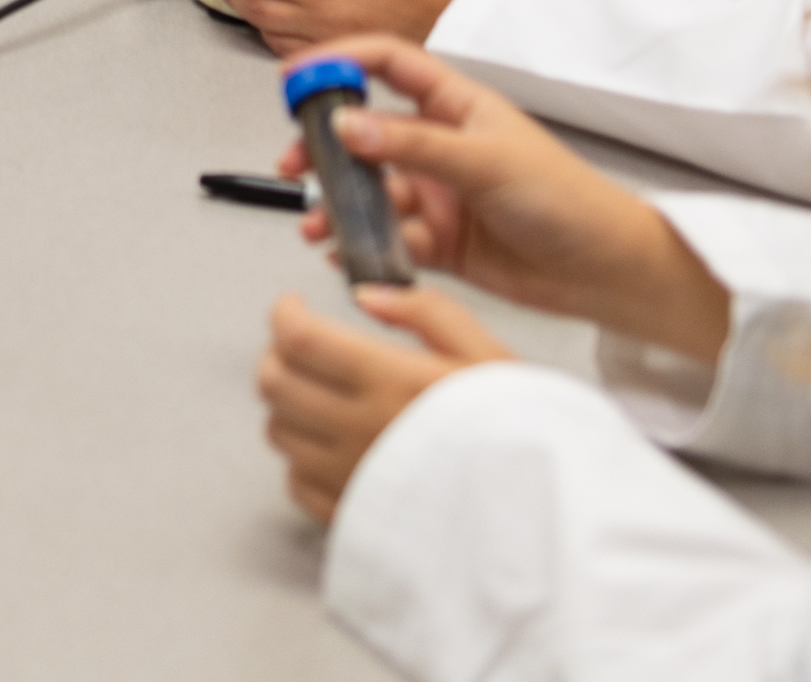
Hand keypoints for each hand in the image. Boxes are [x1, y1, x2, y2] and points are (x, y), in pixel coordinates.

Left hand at [257, 285, 507, 522]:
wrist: (536, 512)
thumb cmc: (517, 430)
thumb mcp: (486, 353)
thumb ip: (428, 311)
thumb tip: (367, 295)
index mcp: (391, 381)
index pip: (300, 339)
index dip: (283, 314)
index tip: (293, 306)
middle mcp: (360, 430)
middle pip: (274, 382)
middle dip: (277, 352)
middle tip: (302, 345)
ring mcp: (348, 477)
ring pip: (277, 430)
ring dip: (288, 404)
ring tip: (320, 393)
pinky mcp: (349, 515)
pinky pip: (294, 481)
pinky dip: (300, 457)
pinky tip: (332, 442)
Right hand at [281, 37, 732, 359]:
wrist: (605, 271)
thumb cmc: (569, 201)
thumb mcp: (485, 161)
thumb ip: (412, 145)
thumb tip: (348, 125)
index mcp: (456, 105)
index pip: (386, 64)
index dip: (339, 62)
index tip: (296, 77)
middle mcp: (442, 145)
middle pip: (364, 131)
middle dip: (324, 145)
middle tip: (296, 161)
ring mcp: (438, 193)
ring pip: (370, 190)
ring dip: (339, 204)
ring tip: (323, 222)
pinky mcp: (439, 240)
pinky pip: (386, 237)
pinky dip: (362, 245)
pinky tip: (351, 252)